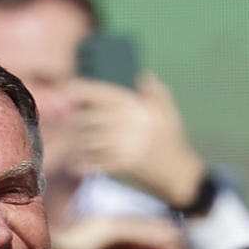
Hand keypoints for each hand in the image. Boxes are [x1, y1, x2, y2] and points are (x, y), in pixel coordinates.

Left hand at [72, 74, 206, 210]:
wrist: (178, 173)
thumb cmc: (173, 140)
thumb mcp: (169, 110)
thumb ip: (155, 90)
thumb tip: (143, 74)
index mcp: (134, 107)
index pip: (100, 93)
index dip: (80, 90)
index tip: (69, 90)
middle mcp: (125, 124)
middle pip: (86, 117)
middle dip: (75, 121)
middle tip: (69, 124)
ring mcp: (121, 145)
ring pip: (86, 141)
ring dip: (76, 144)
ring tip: (73, 144)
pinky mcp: (119, 165)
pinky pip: (92, 163)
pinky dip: (81, 164)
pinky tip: (77, 164)